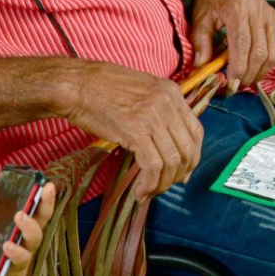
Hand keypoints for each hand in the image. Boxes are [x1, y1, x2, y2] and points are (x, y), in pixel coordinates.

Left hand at [0, 183, 56, 275]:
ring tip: (10, 236)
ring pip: (31, 246)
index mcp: (26, 225)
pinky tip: (6, 248)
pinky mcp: (17, 270)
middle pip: (39, 228)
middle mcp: (28, 240)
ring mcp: (24, 255)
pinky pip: (19, 262)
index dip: (47, 199)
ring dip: (23, 237)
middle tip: (20, 214)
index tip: (48, 186)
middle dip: (34, 219)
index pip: (40, 211)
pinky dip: (14, 254)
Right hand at [64, 62, 202, 197]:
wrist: (77, 84)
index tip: (182, 172)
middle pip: (188, 149)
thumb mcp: (142, 91)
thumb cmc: (102, 88)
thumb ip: (159, 111)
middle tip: (165, 185)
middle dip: (179, 174)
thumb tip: (168, 142)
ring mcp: (153, 116)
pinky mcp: (136, 131)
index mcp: (172, 92)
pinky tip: (140, 191)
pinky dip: (149, 184)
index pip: (196, 131)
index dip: (193, 157)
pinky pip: (153, 166)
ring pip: (172, 161)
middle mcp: (168, 103)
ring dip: (163, 183)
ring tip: (149, 191)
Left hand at [185, 0, 274, 92]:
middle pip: (259, 52)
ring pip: (271, 52)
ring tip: (245, 80)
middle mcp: (256, 10)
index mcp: (236, 8)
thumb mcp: (199, 17)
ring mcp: (268, 13)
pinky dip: (267, 61)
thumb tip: (202, 66)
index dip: (238, 68)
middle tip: (236, 86)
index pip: (241, 45)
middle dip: (249, 74)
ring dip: (260, 71)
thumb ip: (200, 42)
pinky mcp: (274, 17)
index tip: (230, 84)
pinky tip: (254, 67)